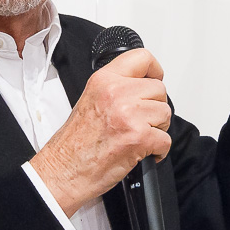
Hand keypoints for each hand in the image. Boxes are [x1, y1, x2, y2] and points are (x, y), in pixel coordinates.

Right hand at [30, 49, 171, 215]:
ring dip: (157, 129)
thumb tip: (140, 87)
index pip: (141, 58)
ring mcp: (129, 115)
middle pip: (159, 90)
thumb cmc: (74, 144)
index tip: (155, 79)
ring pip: (165, 114)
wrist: (64, 170)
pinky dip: (159, 150)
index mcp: (104, 81)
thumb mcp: (90, 100)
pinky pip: (165, 140)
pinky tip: (144, 152)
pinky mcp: (139, 137)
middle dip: (155, 108)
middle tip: (142, 121)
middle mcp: (116, 93)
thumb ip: (115, 88)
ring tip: (138, 137)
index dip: (154, 71)